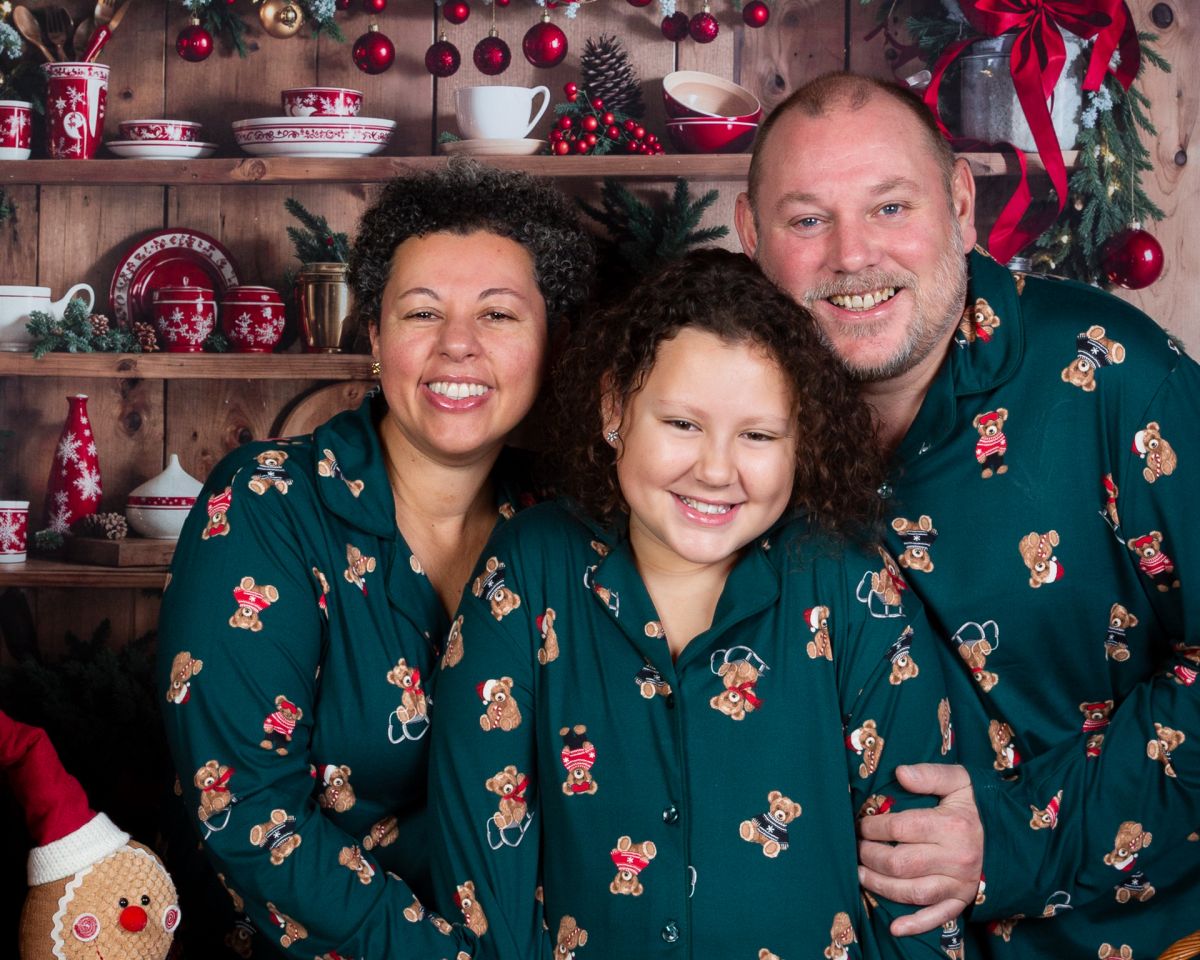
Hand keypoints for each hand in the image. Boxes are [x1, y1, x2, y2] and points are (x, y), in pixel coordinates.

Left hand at [856, 763, 982, 935]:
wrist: (1016, 836)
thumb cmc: (980, 806)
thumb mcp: (960, 780)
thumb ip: (930, 775)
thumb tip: (899, 773)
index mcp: (953, 826)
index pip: (900, 828)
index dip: (873, 827)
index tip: (860, 824)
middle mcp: (957, 859)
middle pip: (901, 863)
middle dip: (870, 856)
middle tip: (856, 848)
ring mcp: (960, 884)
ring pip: (912, 892)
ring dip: (880, 886)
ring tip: (860, 874)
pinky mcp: (963, 901)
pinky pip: (938, 917)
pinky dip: (915, 925)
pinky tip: (895, 927)